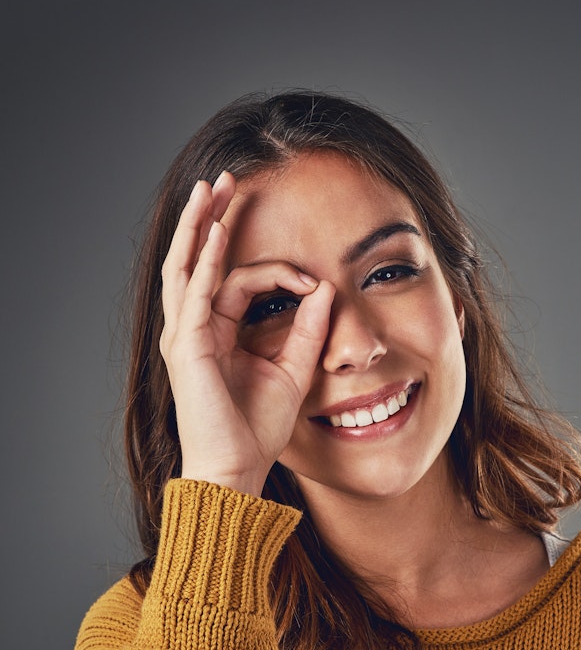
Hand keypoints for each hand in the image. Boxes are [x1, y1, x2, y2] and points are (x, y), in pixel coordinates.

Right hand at [160, 172, 333, 494]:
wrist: (236, 469)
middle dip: (209, 218)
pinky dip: (206, 261)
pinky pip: (196, 294)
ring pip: (187, 267)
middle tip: (225, 180)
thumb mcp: (292, 370)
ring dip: (198, 225)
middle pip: (198, 261)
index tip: (314, 282)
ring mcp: (185, 337)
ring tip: (210, 188)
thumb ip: (308, 329)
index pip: (238, 281)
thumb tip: (327, 288)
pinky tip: (216, 231)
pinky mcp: (187, 348)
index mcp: (216, 334)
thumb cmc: (257, 430)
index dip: (278, 273)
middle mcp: (194, 330)